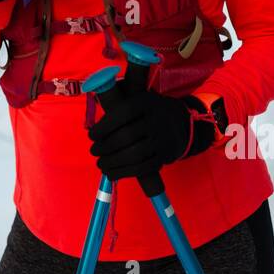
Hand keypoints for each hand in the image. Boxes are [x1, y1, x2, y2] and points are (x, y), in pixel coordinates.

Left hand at [88, 87, 222, 180]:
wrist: (181, 122)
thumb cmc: (149, 111)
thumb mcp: (139, 100)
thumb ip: (119, 106)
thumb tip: (95, 120)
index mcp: (147, 102)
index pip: (123, 113)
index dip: (104, 126)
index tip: (91, 135)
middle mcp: (157, 119)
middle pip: (126, 136)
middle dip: (105, 146)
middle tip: (94, 151)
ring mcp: (163, 139)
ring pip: (134, 154)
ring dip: (112, 162)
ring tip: (100, 164)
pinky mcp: (166, 155)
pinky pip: (143, 167)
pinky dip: (124, 172)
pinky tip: (111, 173)